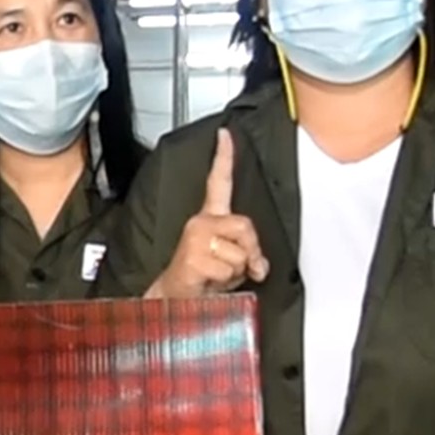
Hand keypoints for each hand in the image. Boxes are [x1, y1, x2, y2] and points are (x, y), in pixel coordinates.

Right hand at [147, 128, 271, 297]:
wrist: (175, 300)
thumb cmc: (202, 279)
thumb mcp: (232, 261)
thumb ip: (250, 254)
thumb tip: (259, 266)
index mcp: (210, 218)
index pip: (218, 182)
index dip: (223, 157)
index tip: (225, 135)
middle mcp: (201, 222)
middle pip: (244, 225)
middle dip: (250, 250)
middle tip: (240, 267)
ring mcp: (195, 237)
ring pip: (239, 252)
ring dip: (236, 271)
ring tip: (217, 275)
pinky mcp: (192, 255)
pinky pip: (228, 268)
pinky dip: (225, 281)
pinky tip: (209, 281)